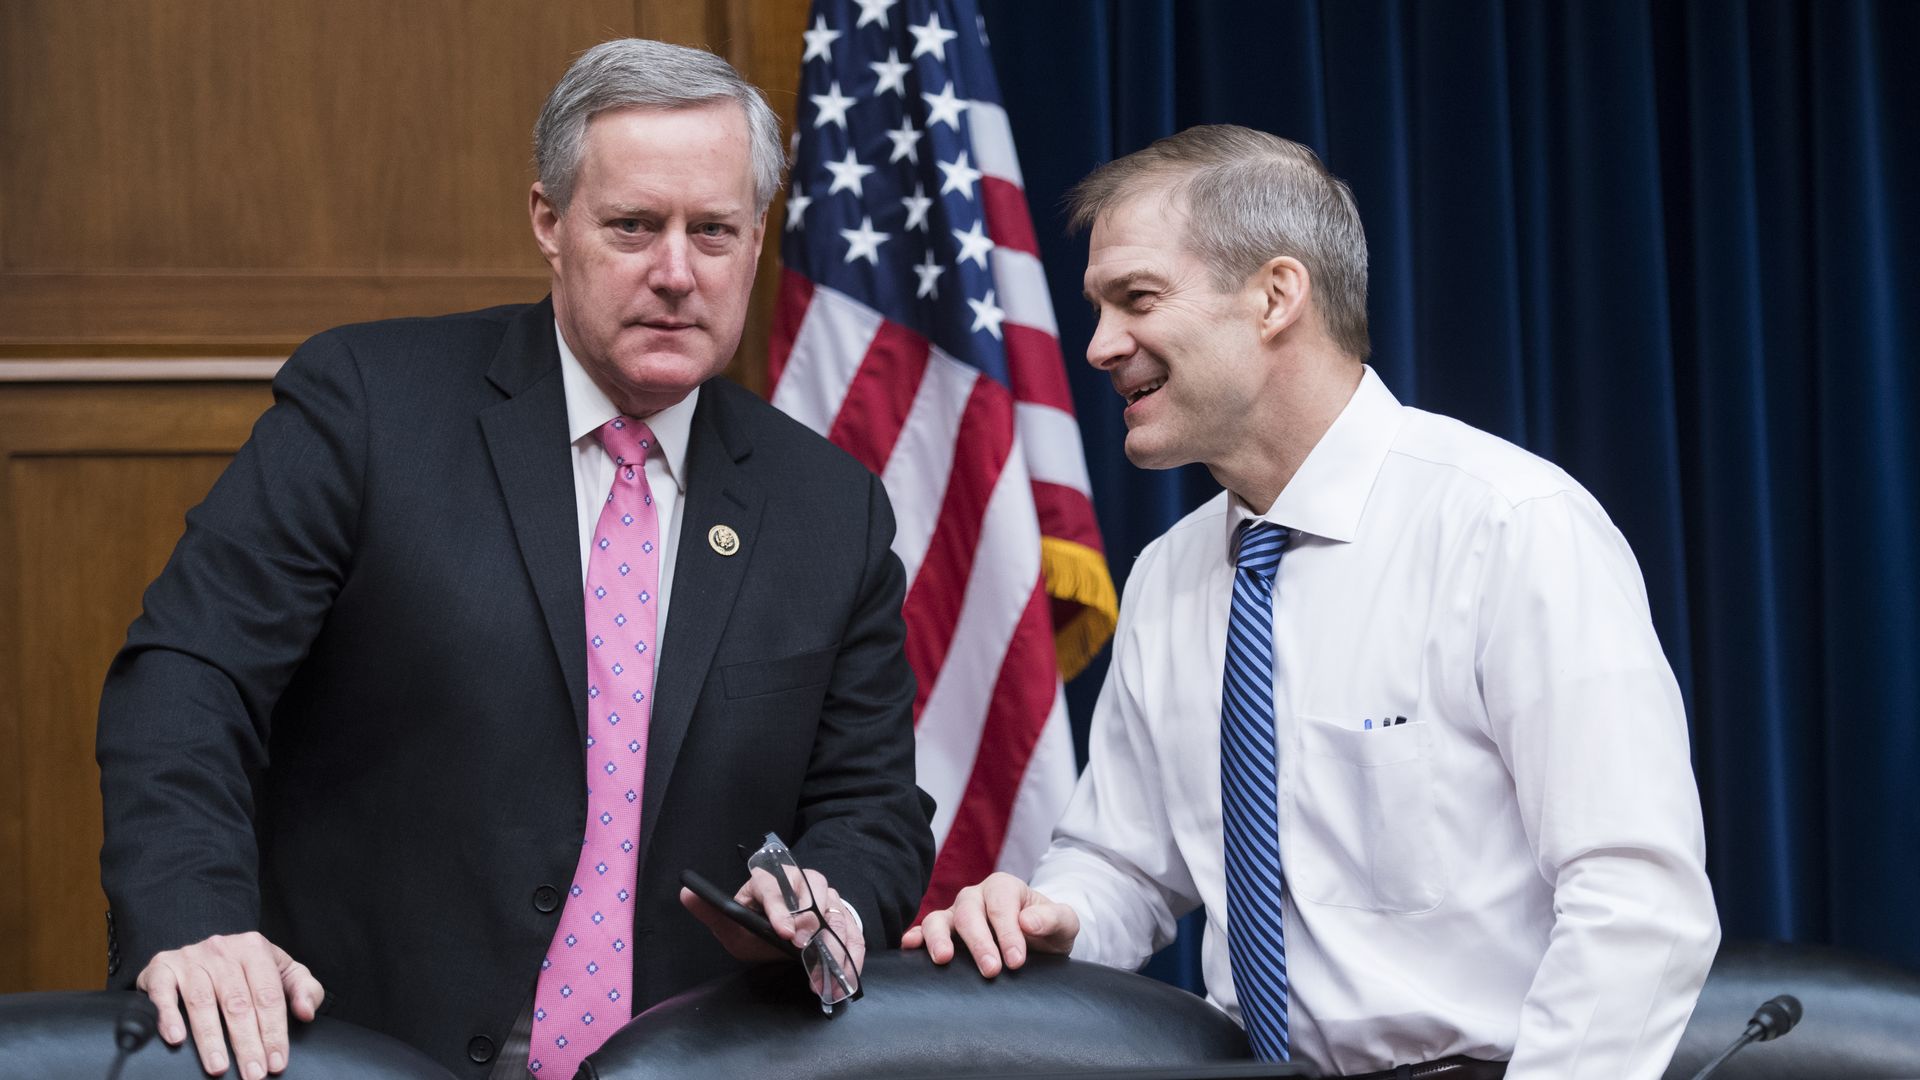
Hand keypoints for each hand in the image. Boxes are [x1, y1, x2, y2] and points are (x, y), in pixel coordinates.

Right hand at [135, 932, 323, 1077]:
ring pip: (202, 1002)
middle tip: (252, 1074)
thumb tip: (306, 1012)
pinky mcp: (162, 967)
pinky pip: (164, 993)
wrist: (202, 951)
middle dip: (246, 1043)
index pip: (268, 996)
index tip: (276, 1063)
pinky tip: (177, 1039)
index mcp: (255, 948)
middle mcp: (222, 949)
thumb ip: (303, 989)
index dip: (274, 1032)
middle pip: (238, 1003)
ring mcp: (191, 957)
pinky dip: (169, 1016)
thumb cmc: (247, 969)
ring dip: (211, 1038)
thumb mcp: (283, 971)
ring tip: (218, 1068)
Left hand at [678, 863, 866, 975]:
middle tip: (807, 949)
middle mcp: (800, 881)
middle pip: (812, 889)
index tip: (784, 933)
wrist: (786, 937)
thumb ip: (713, 913)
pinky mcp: (844, 916)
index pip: (774, 884)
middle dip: (811, 921)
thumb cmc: (757, 930)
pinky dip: (852, 953)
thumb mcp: (733, 926)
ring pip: (836, 909)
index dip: (780, 907)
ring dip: (833, 941)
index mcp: (768, 880)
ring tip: (826, 970)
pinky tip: (846, 977)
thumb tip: (686, 892)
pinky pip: (854, 931)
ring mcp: (826, 897)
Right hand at [901, 871, 1078, 976]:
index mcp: (1004, 887)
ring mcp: (956, 914)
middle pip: (969, 913)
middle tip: (991, 970)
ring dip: (938, 938)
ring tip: (944, 959)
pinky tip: (910, 947)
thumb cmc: (1049, 928)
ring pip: (939, 918)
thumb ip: (1053, 918)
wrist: (1040, 942)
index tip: (1017, 961)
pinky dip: (916, 937)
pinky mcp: (945, 933)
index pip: (1000, 907)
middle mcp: (975, 896)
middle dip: (979, 942)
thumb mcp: (1064, 922)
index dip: (1007, 934)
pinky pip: (924, 931)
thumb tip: (1028, 922)